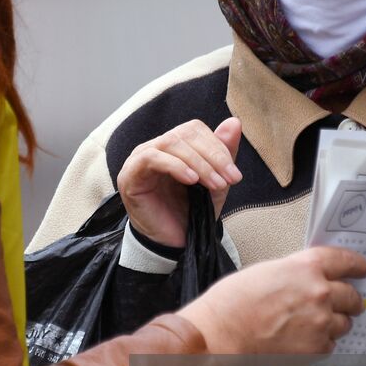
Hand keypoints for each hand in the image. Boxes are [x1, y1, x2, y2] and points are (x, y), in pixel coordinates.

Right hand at [118, 118, 243, 246]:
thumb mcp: (215, 182)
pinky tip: (191, 180)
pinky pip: (152, 158)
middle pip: (184, 134)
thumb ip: (224, 152)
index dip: (217, 147)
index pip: (194, 129)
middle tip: (228, 180)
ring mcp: (140, 159)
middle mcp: (155, 147)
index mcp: (174, 146)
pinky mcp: (130, 174)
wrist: (174, 242)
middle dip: (212, 156)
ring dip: (198, 163)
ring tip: (214, 184)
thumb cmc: (192, 212)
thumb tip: (234, 122)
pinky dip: (175, 166)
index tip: (234, 174)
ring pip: (171, 143)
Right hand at [177, 246, 365, 354]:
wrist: (222, 335)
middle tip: (348, 303)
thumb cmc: (233, 302)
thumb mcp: (268, 271)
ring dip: (336, 322)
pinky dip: (321, 342)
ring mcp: (321, 322)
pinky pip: (331, 344)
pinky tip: (303, 339)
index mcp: (306, 267)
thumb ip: (296, 273)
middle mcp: (320, 293)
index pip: (345, 261)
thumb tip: (310, 280)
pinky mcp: (316, 348)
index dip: (357, 265)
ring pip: (344, 322)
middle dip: (351, 299)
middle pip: (351, 295)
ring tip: (315, 325)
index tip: (363, 268)